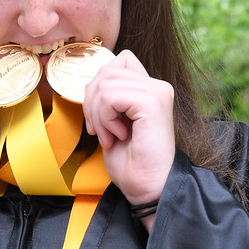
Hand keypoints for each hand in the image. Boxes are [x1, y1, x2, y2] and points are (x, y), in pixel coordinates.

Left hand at [82, 50, 176, 209]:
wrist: (147, 187)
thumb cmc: (131, 161)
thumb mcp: (112, 121)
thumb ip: (108, 96)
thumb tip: (90, 82)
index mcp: (149, 88)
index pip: (117, 62)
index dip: (99, 86)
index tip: (99, 117)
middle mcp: (157, 86)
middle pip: (106, 70)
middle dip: (92, 102)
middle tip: (100, 131)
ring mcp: (157, 92)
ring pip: (105, 83)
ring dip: (97, 114)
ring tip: (109, 136)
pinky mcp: (153, 103)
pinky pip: (110, 96)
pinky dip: (105, 118)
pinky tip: (117, 136)